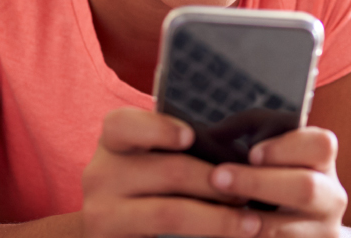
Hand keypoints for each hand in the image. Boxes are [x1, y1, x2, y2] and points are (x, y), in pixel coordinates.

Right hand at [82, 107, 262, 237]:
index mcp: (113, 142)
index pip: (124, 124)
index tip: (190, 136)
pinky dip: (204, 237)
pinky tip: (228, 237)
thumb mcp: (146, 160)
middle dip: (215, 181)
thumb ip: (176, 149)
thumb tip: (236, 153)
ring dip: (218, 218)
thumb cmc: (141, 185)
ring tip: (250, 222)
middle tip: (248, 191)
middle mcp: (100, 174)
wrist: (108, 229)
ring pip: (170, 212)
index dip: (159, 128)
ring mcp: (103, 213)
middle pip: (166, 170)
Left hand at [208, 127, 347, 237]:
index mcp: (324, 163)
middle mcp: (330, 198)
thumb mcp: (267, 146)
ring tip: (214, 211)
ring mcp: (320, 232)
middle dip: (258, 182)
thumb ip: (247, 129)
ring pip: (286, 229)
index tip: (252, 153)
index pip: (322, 145)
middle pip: (306, 188)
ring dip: (246, 219)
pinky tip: (224, 231)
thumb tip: (213, 135)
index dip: (287, 147)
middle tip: (217, 177)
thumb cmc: (271, 172)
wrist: (292, 222)